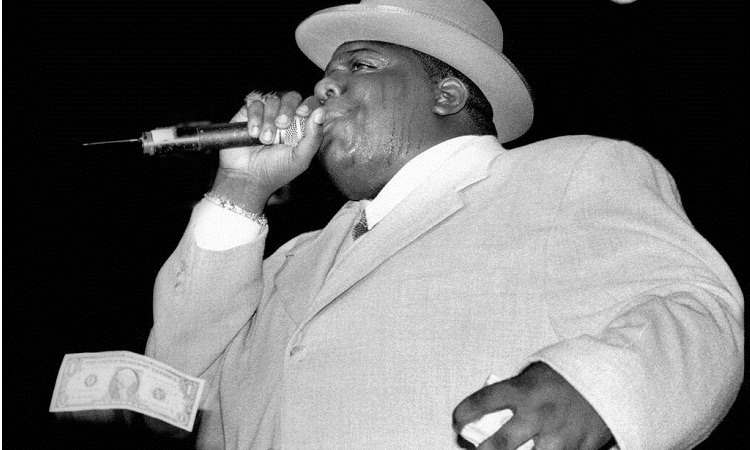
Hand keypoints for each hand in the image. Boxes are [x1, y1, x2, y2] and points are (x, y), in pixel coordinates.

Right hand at [215, 91, 324, 211]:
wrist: (247, 177)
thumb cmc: (276, 171)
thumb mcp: (300, 158)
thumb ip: (314, 137)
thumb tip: (320, 112)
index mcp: (302, 126)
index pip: (310, 104)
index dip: (308, 104)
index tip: (303, 113)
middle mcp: (286, 117)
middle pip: (292, 97)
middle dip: (288, 109)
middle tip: (282, 125)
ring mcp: (267, 114)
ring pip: (273, 99)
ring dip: (269, 119)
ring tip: (265, 140)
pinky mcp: (249, 113)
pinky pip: (255, 102)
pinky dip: (255, 116)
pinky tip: (253, 133)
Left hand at [453, 362, 612, 449]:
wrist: (612, 377)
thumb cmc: (568, 374)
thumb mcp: (537, 373)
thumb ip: (516, 391)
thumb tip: (490, 414)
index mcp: (524, 389)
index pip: (483, 401)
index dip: (464, 413)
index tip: (457, 421)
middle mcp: (538, 414)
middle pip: (498, 445)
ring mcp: (559, 436)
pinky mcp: (579, 449)